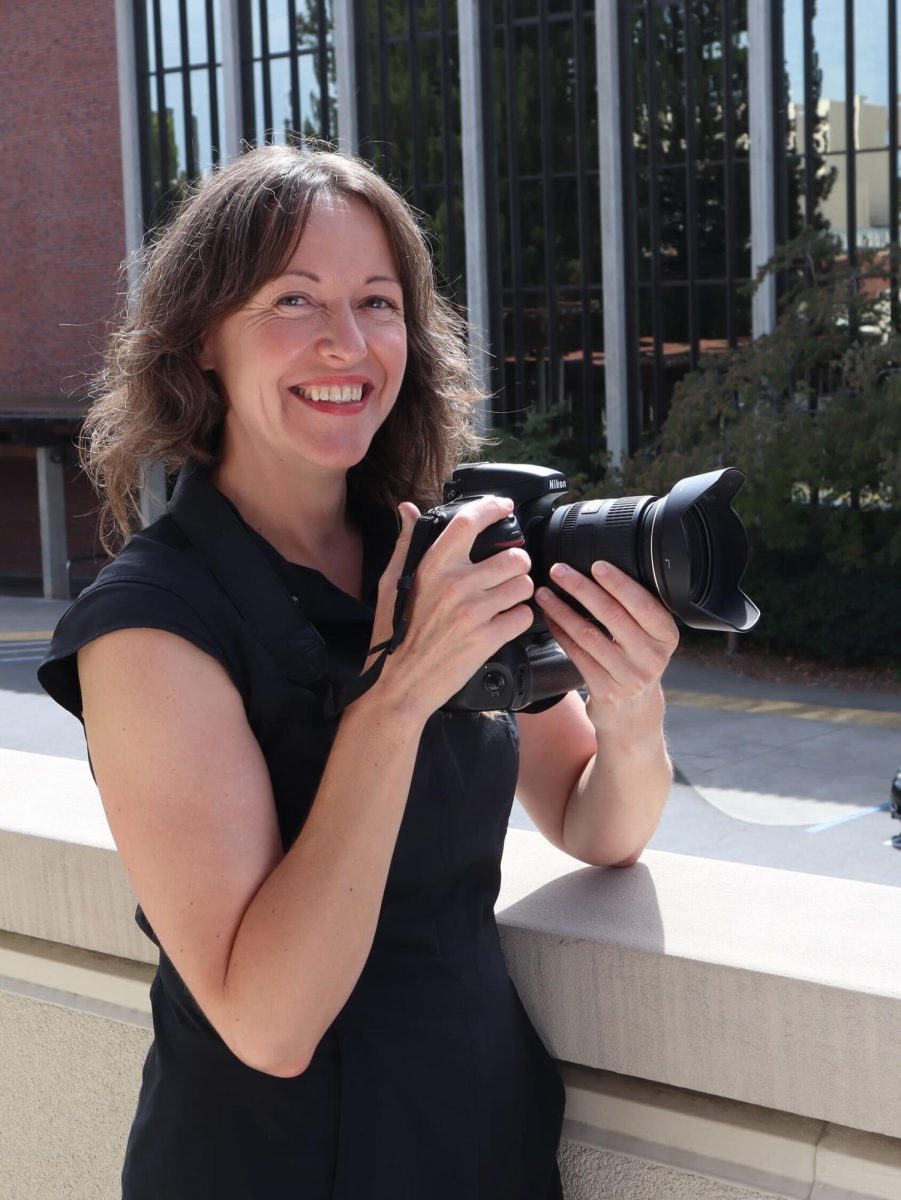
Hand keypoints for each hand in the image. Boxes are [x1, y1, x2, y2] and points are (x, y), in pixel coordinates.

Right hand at [369, 496, 534, 718]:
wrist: (400, 684)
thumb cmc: (394, 635)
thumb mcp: (390, 584)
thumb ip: (406, 544)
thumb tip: (409, 510)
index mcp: (433, 566)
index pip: (469, 523)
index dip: (493, 508)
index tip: (504, 507)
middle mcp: (456, 584)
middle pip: (514, 556)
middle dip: (516, 564)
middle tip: (506, 573)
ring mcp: (474, 612)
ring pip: (524, 585)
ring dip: (519, 591)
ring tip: (503, 600)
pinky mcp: (488, 638)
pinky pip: (523, 616)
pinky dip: (518, 619)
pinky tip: (501, 623)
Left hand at [535, 561, 678, 735]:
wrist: (634, 715)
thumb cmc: (637, 665)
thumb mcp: (650, 640)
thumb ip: (636, 613)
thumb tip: (601, 573)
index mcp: (666, 636)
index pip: (643, 604)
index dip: (619, 583)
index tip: (596, 565)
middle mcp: (651, 656)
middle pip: (612, 615)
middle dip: (582, 588)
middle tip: (560, 571)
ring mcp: (628, 676)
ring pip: (589, 634)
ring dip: (562, 610)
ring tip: (545, 594)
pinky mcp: (606, 690)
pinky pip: (577, 654)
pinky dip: (560, 632)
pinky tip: (550, 619)